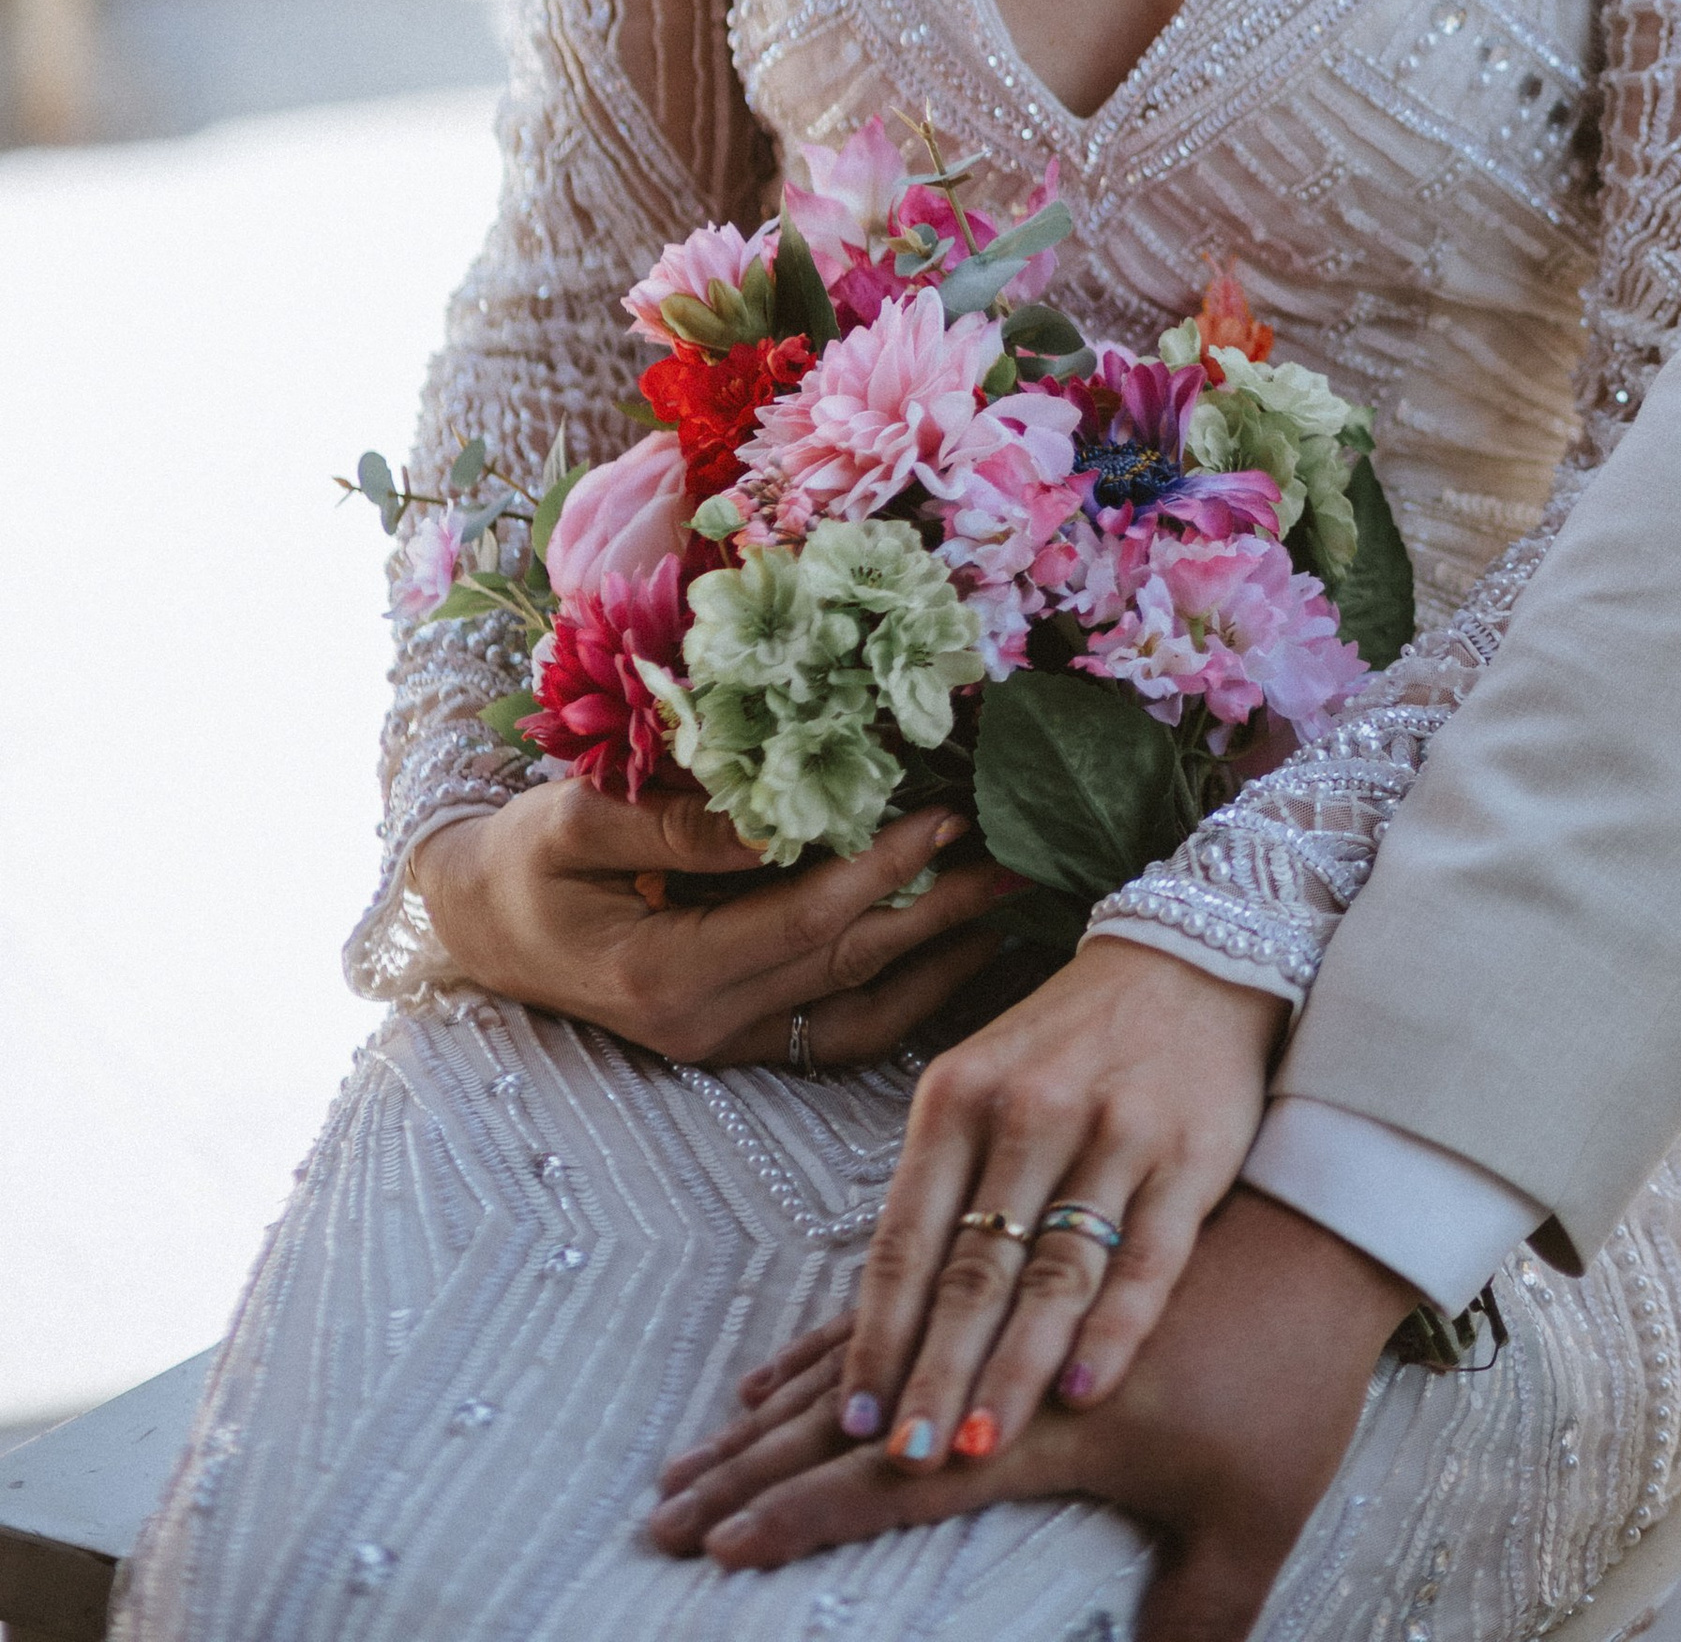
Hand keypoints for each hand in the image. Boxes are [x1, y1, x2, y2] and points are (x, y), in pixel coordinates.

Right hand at [411, 787, 1015, 1065]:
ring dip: (944, 957)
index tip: (948, 813)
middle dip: (943, 908)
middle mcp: (705, 1025)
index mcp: (665, 972)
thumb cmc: (524, 858)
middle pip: (850, 966)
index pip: (803, 921)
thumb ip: (675, 825)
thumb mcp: (576, 819)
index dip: (881, 867)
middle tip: (1021, 853)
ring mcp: (725, 1044)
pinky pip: (842, 1033)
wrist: (481, 923)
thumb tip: (774, 814)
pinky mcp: (738, 1041)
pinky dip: (909, 997)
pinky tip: (958, 952)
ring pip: (862, 1012)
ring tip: (1015, 901)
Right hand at [647, 1186, 1415, 1640]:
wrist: (1325, 1207)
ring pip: (859, 1352)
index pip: (898, 1477)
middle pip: (852, 1411)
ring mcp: (999, 1285)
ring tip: (694, 1456)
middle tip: (664, 1518)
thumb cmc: (1294, 1367)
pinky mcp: (1016, 1250)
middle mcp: (1000, 1340)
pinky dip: (831, 1338)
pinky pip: (898, 1295)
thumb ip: (1197, 1617)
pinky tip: (777, 1375)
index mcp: (1045, 1414)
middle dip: (754, 1470)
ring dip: (773, 1411)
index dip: (806, 1516)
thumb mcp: (1256, 1510)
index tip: (724, 1550)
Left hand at [770, 938, 1283, 1472]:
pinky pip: (1147, 1261)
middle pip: (973, 1269)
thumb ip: (945, 1186)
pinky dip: (1113, 1333)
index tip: (854, 1418)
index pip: (906, 1238)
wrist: (1191, 961)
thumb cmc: (1069, 1045)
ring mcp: (1116, 1132)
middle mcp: (1031, 1111)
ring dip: (1012, 1372)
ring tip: (978, 1447)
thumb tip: (887, 1319)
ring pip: (1053, 1275)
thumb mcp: (985, 1084)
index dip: (876, 1335)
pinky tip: (1081, 1395)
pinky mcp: (1190, 1156)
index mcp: (960, 1095)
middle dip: (935, 1374)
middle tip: (907, 1458)